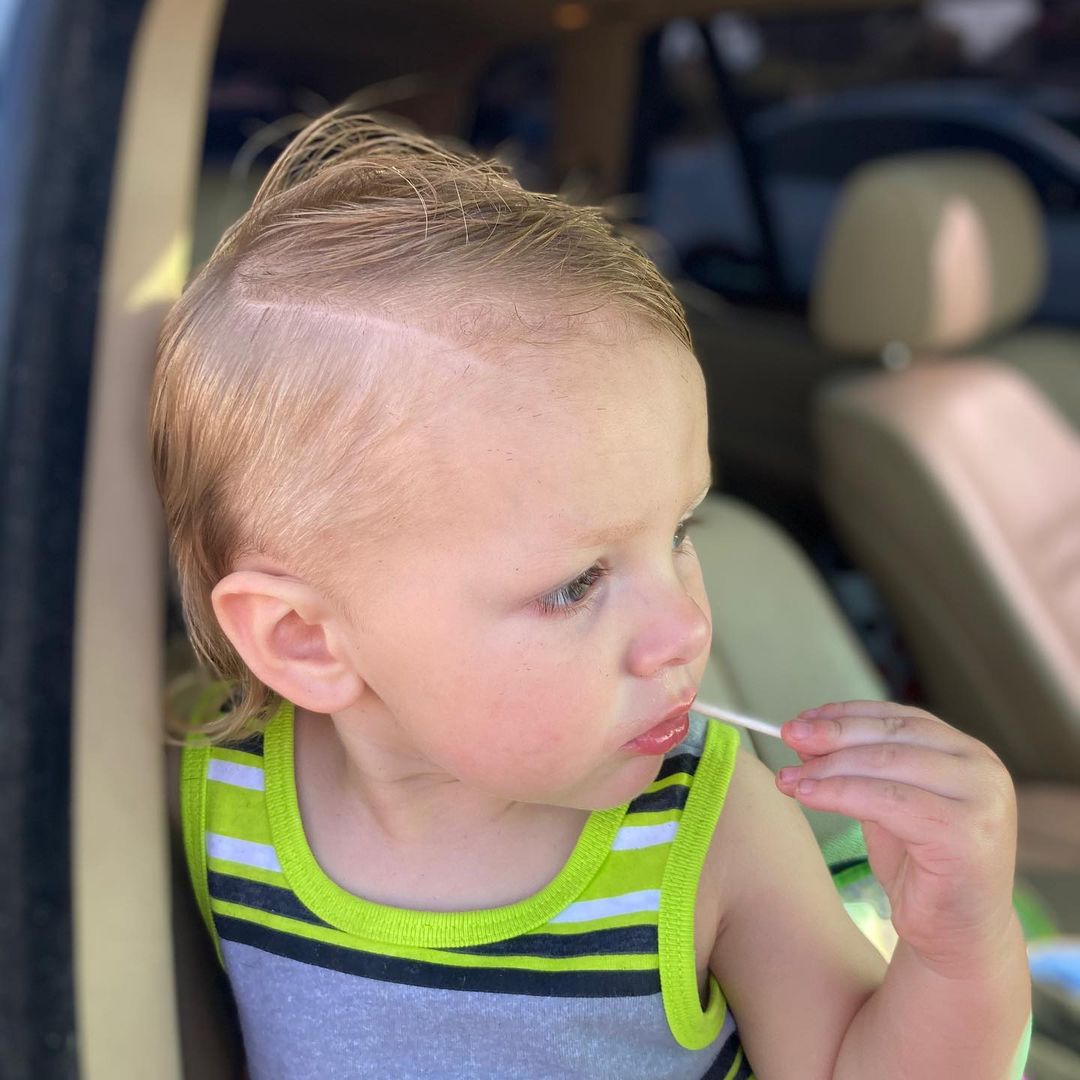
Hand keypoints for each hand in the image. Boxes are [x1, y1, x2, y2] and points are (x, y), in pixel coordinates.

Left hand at [775, 700, 1018, 977]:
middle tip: (788, 736)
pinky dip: (839, 793)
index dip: (846, 714)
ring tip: (789, 776)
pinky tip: (808, 795)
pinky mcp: (964, 834)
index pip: (899, 718)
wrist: (958, 937)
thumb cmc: (922, 869)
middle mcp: (982, 769)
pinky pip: (886, 801)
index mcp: (968, 754)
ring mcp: (980, 800)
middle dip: (832, 735)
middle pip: (890, 737)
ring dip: (828, 767)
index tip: (803, 719)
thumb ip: (858, 769)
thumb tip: (807, 735)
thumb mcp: (885, 806)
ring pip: (885, 765)